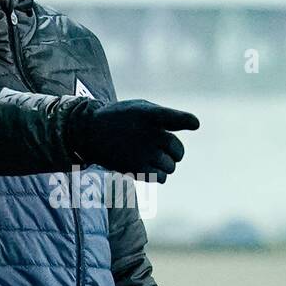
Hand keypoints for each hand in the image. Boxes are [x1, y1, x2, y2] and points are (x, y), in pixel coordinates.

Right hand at [68, 99, 199, 182]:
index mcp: (149, 115)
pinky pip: (160, 178)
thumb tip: (193, 124)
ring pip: (170, 166)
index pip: (174, 118)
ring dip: (167, 165)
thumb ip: (164, 116)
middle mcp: (147, 134)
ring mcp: (141, 153)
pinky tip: (150, 168)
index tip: (195, 124)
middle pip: (177, 150)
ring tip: (155, 159)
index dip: (186, 121)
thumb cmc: (120, 117)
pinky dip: (159, 175)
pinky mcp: (135, 169)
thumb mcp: (140, 107)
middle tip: (168, 151)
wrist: (90, 132)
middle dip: (176, 153)